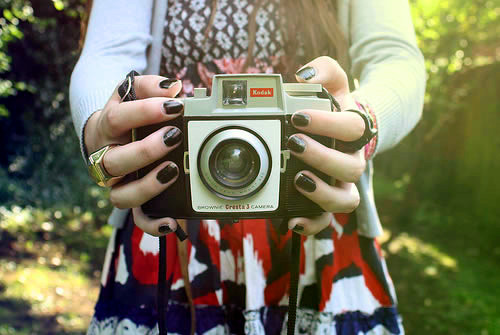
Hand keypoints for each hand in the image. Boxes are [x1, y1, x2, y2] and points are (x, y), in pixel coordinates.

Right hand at [84, 75, 183, 236]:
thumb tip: (172, 86)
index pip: (118, 118)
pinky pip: (137, 218)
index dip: (145, 112)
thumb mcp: (131, 94)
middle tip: (173, 137)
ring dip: (148, 186)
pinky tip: (171, 222)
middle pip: (115, 161)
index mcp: (106, 128)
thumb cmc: (124, 114)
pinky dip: (152, 224)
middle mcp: (106, 158)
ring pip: (121, 196)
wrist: (105, 136)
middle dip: (146, 151)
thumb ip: (149, 87)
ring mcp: (118, 183)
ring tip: (172, 171)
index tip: (174, 106)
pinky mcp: (131, 199)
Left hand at [287, 56, 366, 234]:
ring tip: (298, 180)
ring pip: (347, 200)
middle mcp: (353, 160)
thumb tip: (304, 76)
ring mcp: (342, 184)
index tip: (298, 116)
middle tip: (294, 144)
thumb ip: (324, 70)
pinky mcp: (328, 201)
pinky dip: (312, 225)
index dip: (327, 123)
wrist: (347, 130)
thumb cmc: (336, 107)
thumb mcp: (334, 82)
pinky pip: (327, 220)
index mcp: (355, 131)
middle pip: (352, 167)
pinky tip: (292, 221)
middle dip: (322, 158)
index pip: (352, 127)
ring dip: (322, 194)